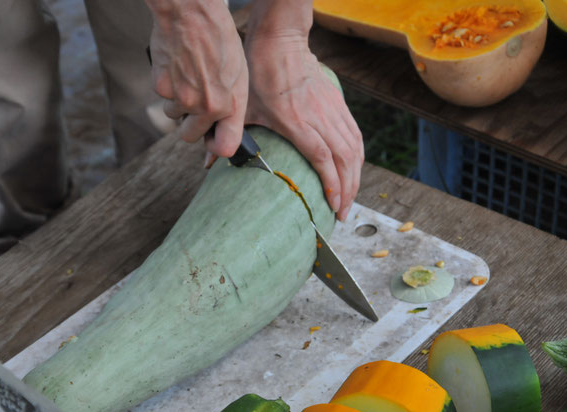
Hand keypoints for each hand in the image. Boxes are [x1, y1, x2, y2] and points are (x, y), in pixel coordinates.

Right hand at [145, 0, 247, 157]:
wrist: (191, 14)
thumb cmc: (219, 41)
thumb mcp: (237, 76)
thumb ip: (230, 105)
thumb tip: (221, 128)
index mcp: (229, 104)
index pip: (224, 147)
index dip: (217, 148)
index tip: (213, 142)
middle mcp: (205, 106)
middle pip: (190, 136)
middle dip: (191, 125)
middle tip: (196, 105)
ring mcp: (181, 98)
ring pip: (175, 116)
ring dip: (179, 103)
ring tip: (190, 76)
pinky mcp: (161, 86)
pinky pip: (163, 97)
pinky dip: (168, 86)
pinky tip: (178, 66)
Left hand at [244, 35, 363, 220]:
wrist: (280, 43)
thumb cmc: (259, 76)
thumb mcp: (242, 108)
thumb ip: (229, 136)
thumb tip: (209, 161)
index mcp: (296, 121)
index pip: (321, 157)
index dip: (331, 184)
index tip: (333, 205)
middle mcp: (319, 117)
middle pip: (343, 159)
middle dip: (347, 190)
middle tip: (342, 214)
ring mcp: (332, 110)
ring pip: (353, 148)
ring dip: (355, 176)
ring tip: (350, 198)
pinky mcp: (338, 103)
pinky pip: (355, 134)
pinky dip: (357, 156)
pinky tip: (355, 169)